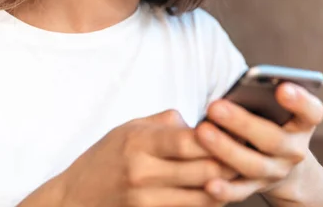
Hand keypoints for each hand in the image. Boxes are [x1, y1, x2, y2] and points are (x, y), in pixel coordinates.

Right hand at [20, 110, 235, 206]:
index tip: (239, 131)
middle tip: (249, 152)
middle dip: (232, 162)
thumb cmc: (105, 158)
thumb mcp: (130, 128)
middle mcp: (143, 173)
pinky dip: (210, 201)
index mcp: (140, 142)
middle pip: (205, 170)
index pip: (192, 141)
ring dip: (227, 185)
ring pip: (204, 196)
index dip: (221, 138)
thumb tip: (204, 122)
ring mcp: (146, 201)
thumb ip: (168, 122)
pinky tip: (218, 190)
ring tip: (240, 171)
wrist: (73, 200)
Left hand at [196, 82, 322, 203]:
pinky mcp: (258, 187)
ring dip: (226, 149)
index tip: (282, 88)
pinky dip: (225, 190)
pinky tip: (208, 182)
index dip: (300, 101)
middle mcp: (295, 149)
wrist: (280, 160)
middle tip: (215, 106)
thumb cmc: (271, 119)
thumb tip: (234, 89)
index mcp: (304, 123)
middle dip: (243, 123)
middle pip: (274, 139)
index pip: (312, 112)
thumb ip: (263, 96)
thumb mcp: (276, 105)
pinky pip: (241, 191)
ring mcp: (277, 171)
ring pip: (255, 165)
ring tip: (202, 131)